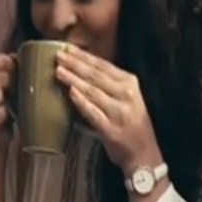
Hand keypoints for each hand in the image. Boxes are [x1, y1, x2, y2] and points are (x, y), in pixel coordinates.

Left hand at [54, 45, 161, 174]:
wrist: (143, 154)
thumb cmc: (131, 124)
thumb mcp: (126, 98)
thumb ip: (109, 84)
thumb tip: (81, 67)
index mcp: (130, 84)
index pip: (103, 66)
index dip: (84, 56)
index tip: (67, 48)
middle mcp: (126, 95)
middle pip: (96, 76)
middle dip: (75, 64)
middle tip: (58, 56)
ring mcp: (119, 112)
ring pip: (92, 91)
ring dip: (74, 80)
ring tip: (58, 71)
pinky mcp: (111, 129)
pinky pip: (92, 112)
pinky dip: (81, 102)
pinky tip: (70, 93)